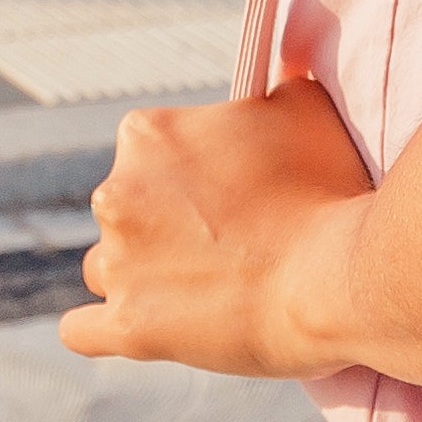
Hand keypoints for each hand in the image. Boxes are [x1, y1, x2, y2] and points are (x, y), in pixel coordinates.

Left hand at [58, 78, 372, 380]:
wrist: (338, 277)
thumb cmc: (328, 189)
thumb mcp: (302, 107)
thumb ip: (271, 93)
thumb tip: (271, 90)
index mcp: (146, 135)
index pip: (150, 151)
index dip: (191, 174)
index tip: (230, 193)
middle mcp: (115, 193)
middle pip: (127, 208)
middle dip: (166, 224)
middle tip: (230, 244)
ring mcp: (119, 263)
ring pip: (108, 267)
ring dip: (142, 275)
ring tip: (202, 290)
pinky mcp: (130, 327)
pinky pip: (83, 331)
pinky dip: (100, 330)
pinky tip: (123, 326)